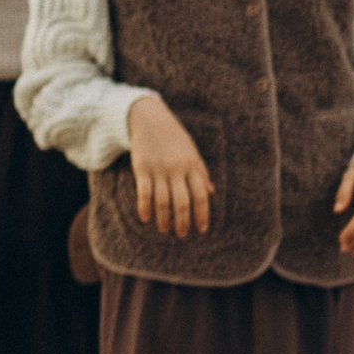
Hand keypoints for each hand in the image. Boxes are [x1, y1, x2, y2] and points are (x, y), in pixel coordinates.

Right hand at [127, 92, 212, 235]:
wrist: (150, 119)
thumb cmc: (175, 138)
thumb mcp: (192, 153)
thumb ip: (201, 172)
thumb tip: (211, 192)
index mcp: (193, 166)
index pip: (201, 196)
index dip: (202, 215)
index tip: (201, 230)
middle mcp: (177, 169)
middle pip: (182, 202)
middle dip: (183, 222)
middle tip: (182, 235)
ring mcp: (159, 169)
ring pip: (163, 201)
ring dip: (164, 219)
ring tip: (165, 229)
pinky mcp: (142, 168)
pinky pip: (144, 193)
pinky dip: (145, 207)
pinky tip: (146, 218)